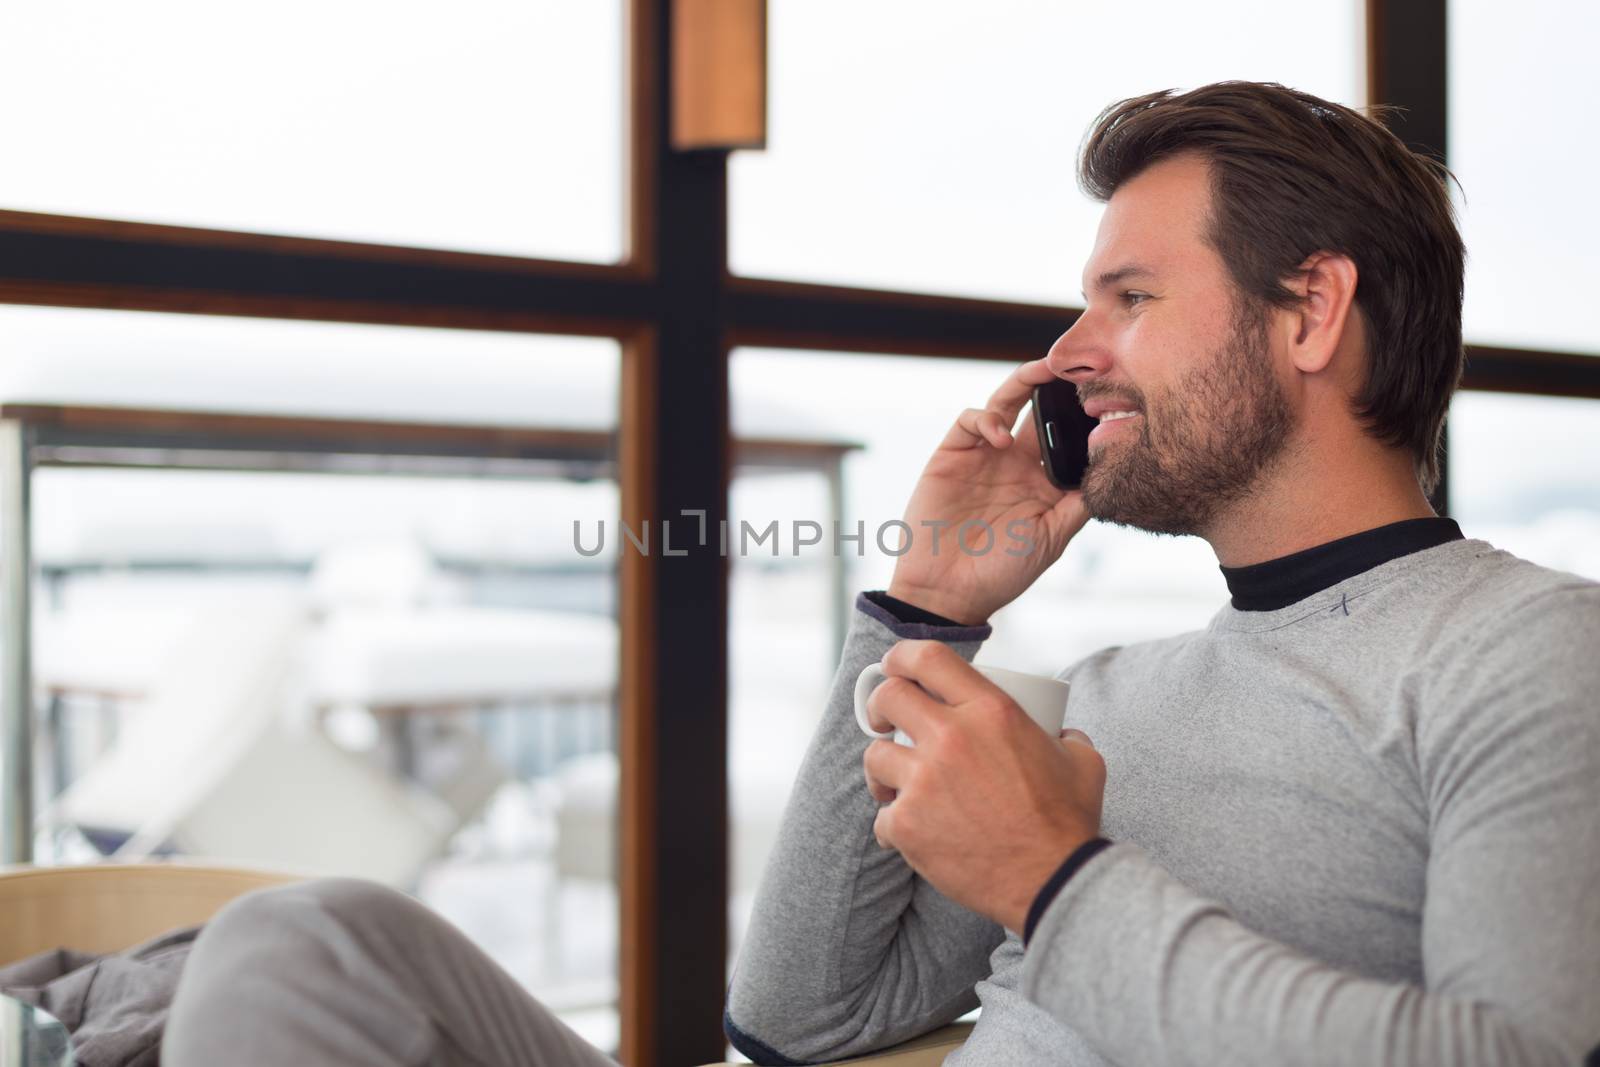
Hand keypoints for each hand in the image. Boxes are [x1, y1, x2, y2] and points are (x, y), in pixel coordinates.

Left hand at [862, 640, 1105, 932]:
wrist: (1054, 881)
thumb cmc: (1069, 821)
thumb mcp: (1081, 760)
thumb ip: (1064, 734)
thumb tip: (1058, 730)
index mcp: (991, 710)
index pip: (927, 658)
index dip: (901, 656)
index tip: (894, 668)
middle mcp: (952, 737)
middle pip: (888, 697)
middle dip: (879, 706)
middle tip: (884, 722)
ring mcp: (925, 781)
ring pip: (875, 756)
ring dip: (882, 770)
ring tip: (896, 787)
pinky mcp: (908, 824)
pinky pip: (881, 816)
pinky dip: (892, 827)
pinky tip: (911, 835)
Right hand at [886, 358, 1090, 624]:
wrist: (947, 592)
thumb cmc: (1001, 573)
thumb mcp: (1052, 539)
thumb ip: (1078, 503)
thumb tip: (1111, 468)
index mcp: (1042, 482)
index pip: (1066, 435)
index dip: (1082, 414)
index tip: (1108, 393)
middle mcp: (1015, 463)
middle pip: (1040, 410)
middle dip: (1058, 385)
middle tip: (1078, 364)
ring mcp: (983, 456)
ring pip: (1006, 403)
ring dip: (1024, 382)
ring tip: (1043, 371)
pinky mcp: (952, 455)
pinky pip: (970, 421)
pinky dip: (985, 418)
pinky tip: (998, 436)